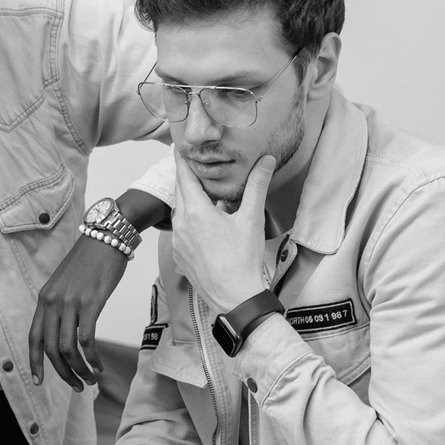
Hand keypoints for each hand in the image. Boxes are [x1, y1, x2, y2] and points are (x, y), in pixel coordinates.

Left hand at [28, 237, 127, 390]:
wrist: (107, 237)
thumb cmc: (90, 262)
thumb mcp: (67, 284)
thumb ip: (62, 306)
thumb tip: (66, 333)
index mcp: (44, 299)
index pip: (33, 338)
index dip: (34, 362)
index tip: (38, 381)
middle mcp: (53, 302)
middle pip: (50, 349)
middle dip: (62, 373)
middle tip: (76, 386)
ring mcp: (70, 302)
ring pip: (67, 348)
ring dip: (79, 369)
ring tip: (90, 379)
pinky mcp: (90, 302)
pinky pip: (87, 339)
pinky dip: (92, 357)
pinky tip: (99, 366)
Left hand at [170, 153, 274, 314]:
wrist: (234, 298)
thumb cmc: (242, 260)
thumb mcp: (251, 219)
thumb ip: (257, 186)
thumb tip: (266, 160)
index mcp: (195, 211)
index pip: (183, 176)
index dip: (182, 159)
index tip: (178, 146)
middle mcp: (181, 224)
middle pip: (180, 193)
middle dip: (186, 179)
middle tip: (193, 165)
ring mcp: (178, 242)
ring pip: (180, 212)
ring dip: (190, 201)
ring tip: (203, 193)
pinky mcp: (179, 256)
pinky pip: (181, 231)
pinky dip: (190, 222)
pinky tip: (205, 224)